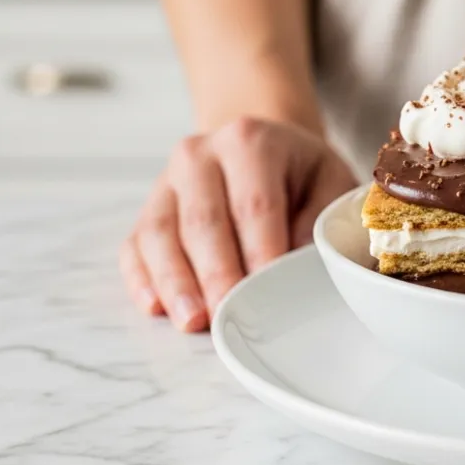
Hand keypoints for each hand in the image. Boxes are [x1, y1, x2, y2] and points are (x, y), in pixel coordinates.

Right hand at [119, 117, 356, 331]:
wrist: (257, 148)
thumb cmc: (300, 173)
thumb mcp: (329, 181)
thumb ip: (320, 219)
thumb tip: (299, 264)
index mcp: (250, 142)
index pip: (254, 204)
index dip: (260, 251)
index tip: (268, 291)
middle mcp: (199, 155)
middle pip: (203, 221)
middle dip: (216, 274)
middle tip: (229, 315)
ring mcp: (166, 181)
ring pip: (160, 234)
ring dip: (175, 283)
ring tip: (193, 322)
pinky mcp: (148, 208)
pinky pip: (135, 245)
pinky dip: (142, 279)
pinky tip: (156, 307)